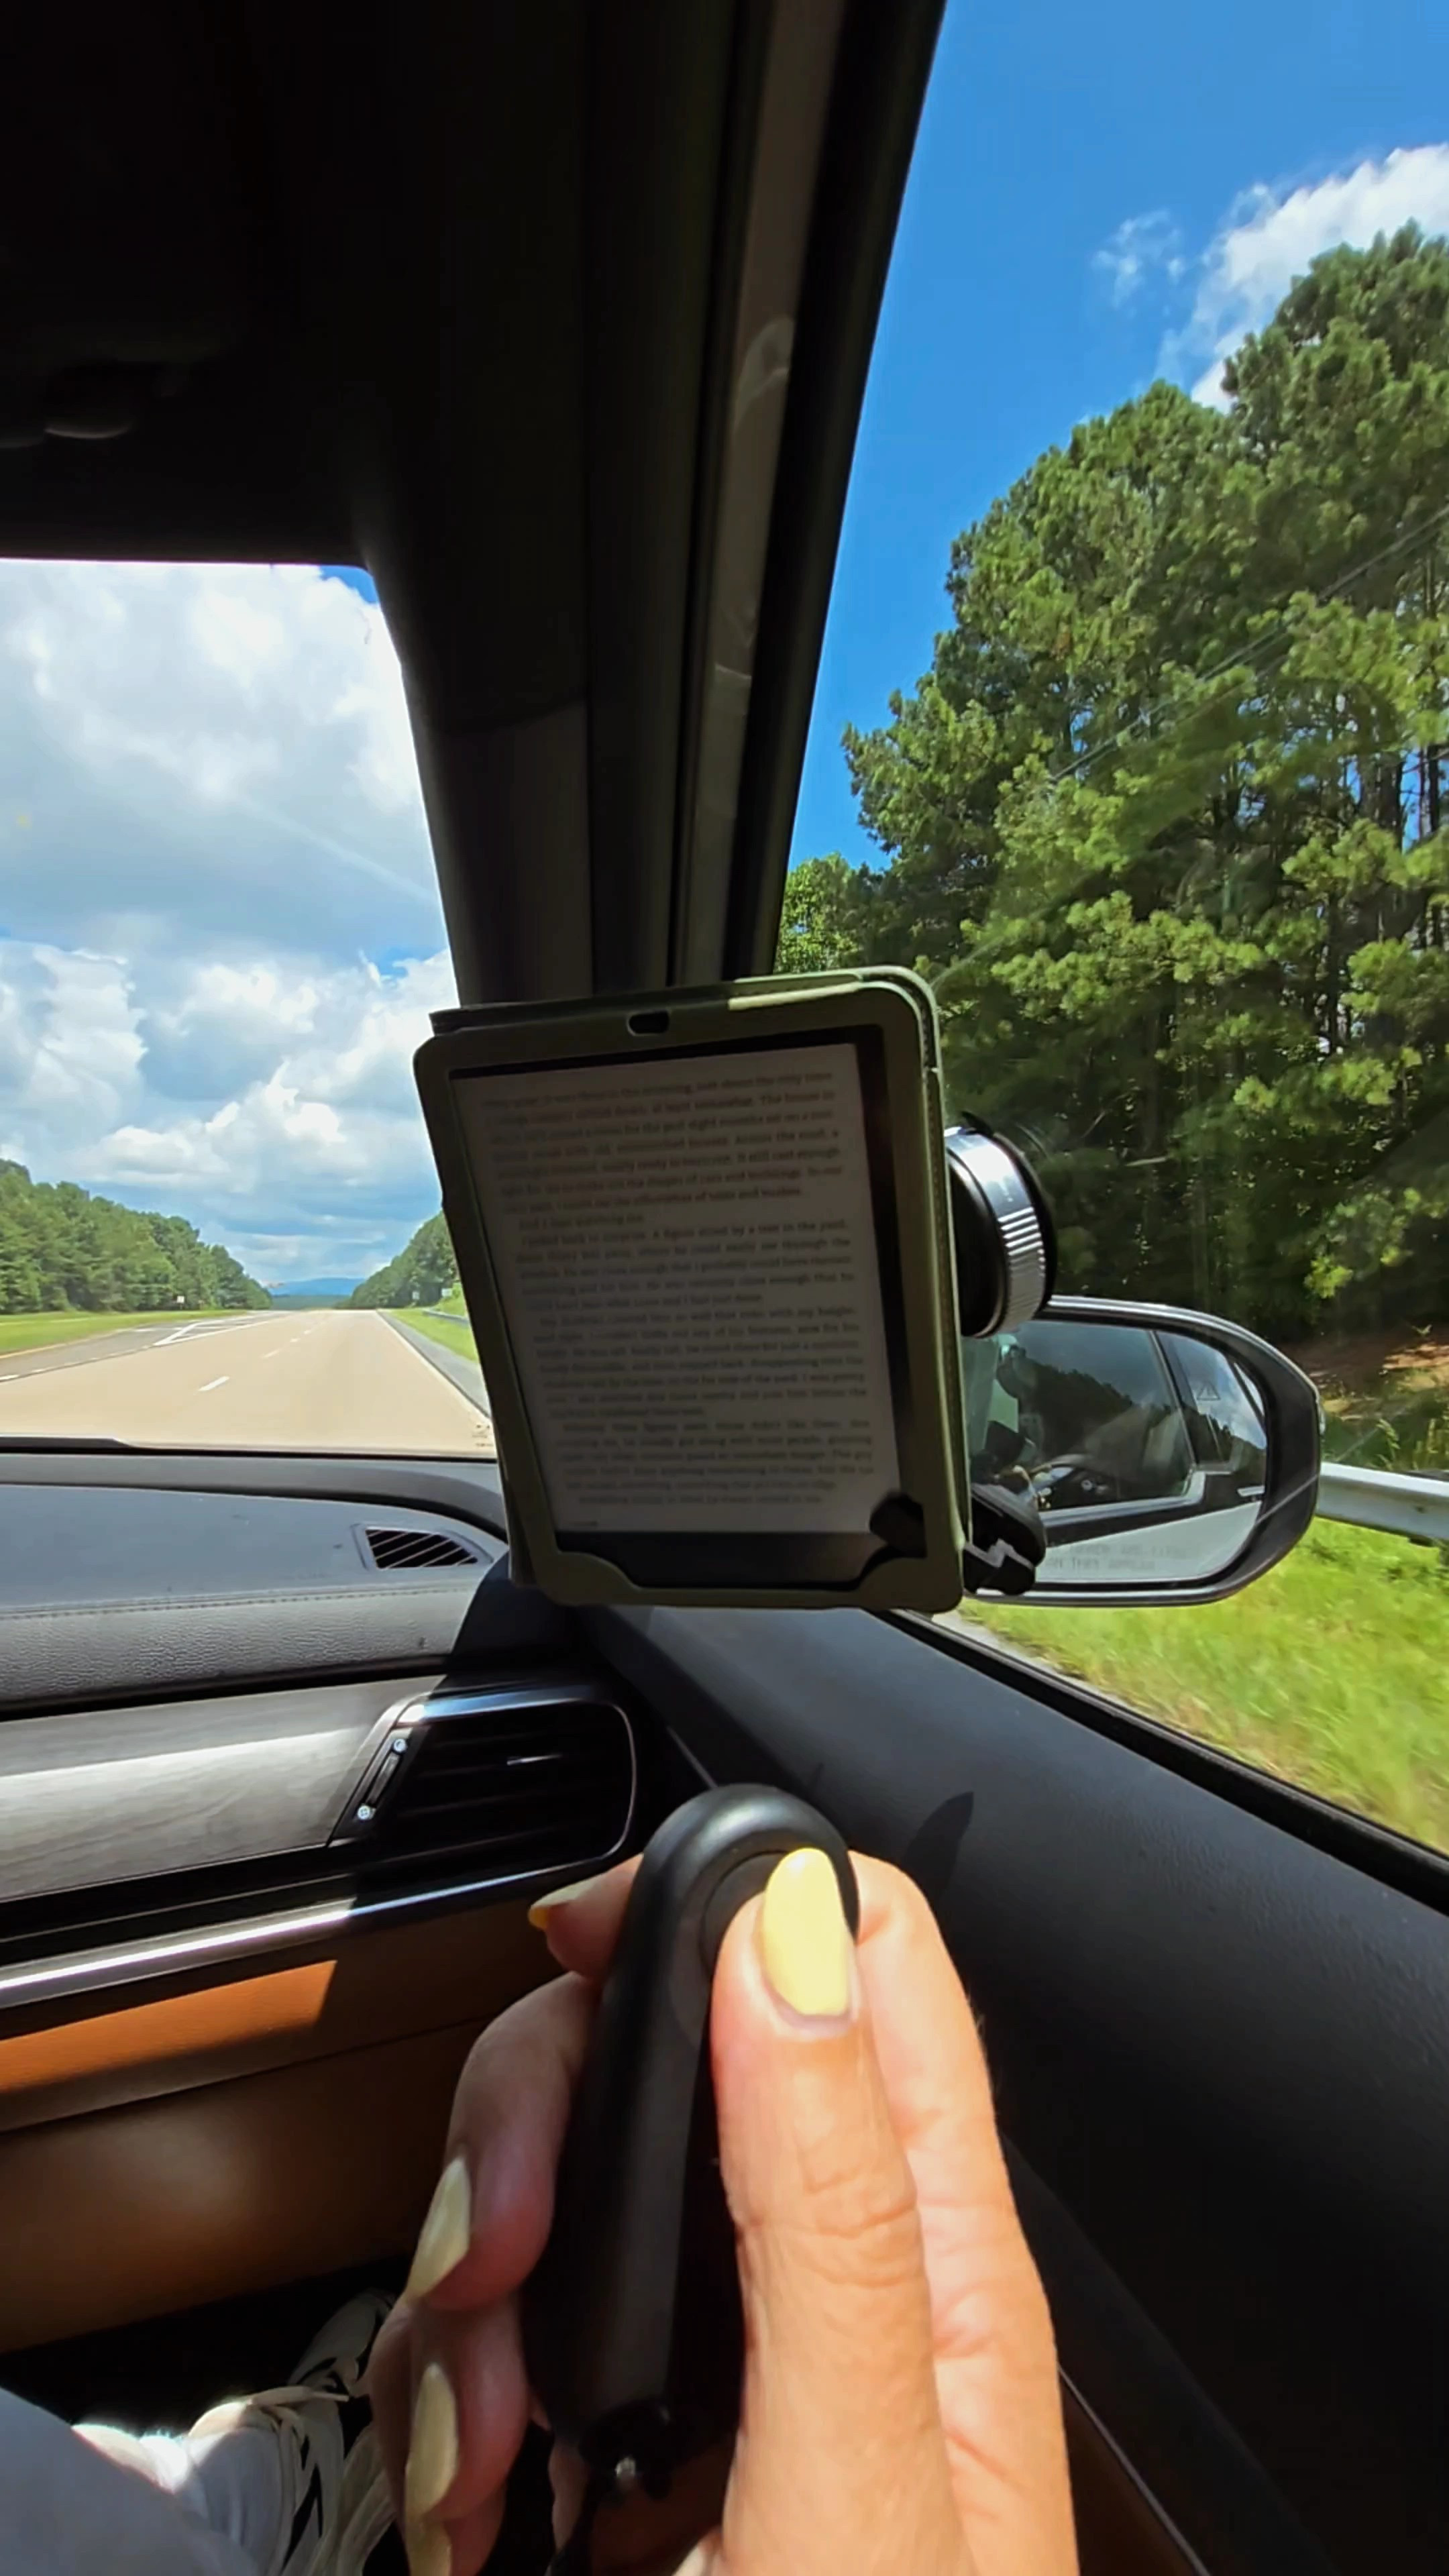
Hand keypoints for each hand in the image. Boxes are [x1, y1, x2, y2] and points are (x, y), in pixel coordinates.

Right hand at [369, 1850, 1078, 2575]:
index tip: (585, 1946)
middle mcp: (822, 2279)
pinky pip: (492, 2330)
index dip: (728, 1896)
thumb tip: (793, 1920)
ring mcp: (706, 2360)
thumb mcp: (857, 2477)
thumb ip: (830, 2202)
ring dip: (467, 2297)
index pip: (864, 1959)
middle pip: (665, 2052)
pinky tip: (472, 2510)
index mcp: (933, 2258)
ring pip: (553, 2187)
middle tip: (495, 2258)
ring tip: (481, 2459)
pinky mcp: (607, 2444)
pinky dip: (448, 2400)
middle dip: (536, 2125)